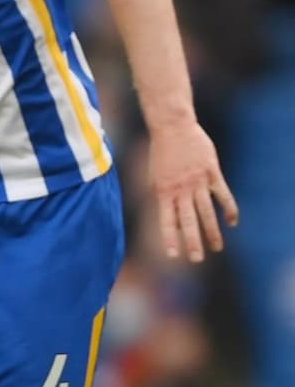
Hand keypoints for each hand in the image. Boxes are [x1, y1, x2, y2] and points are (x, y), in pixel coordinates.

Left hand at [148, 120, 238, 262]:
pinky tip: (232, 222)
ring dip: (212, 231)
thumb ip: (160, 196)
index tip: (173, 256)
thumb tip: (167, 217)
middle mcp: (180, 189)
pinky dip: (228, 209)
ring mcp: (197, 181)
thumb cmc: (161, 152)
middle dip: (192, 242)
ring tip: (217, 248)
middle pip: (187, 221)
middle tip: (197, 259)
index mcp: (163, 191)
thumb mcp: (154, 175)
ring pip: (206, 211)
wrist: (173, 126)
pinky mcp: (212, 173)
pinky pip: (222, 195)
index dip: (170, 239)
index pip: (166, 221)